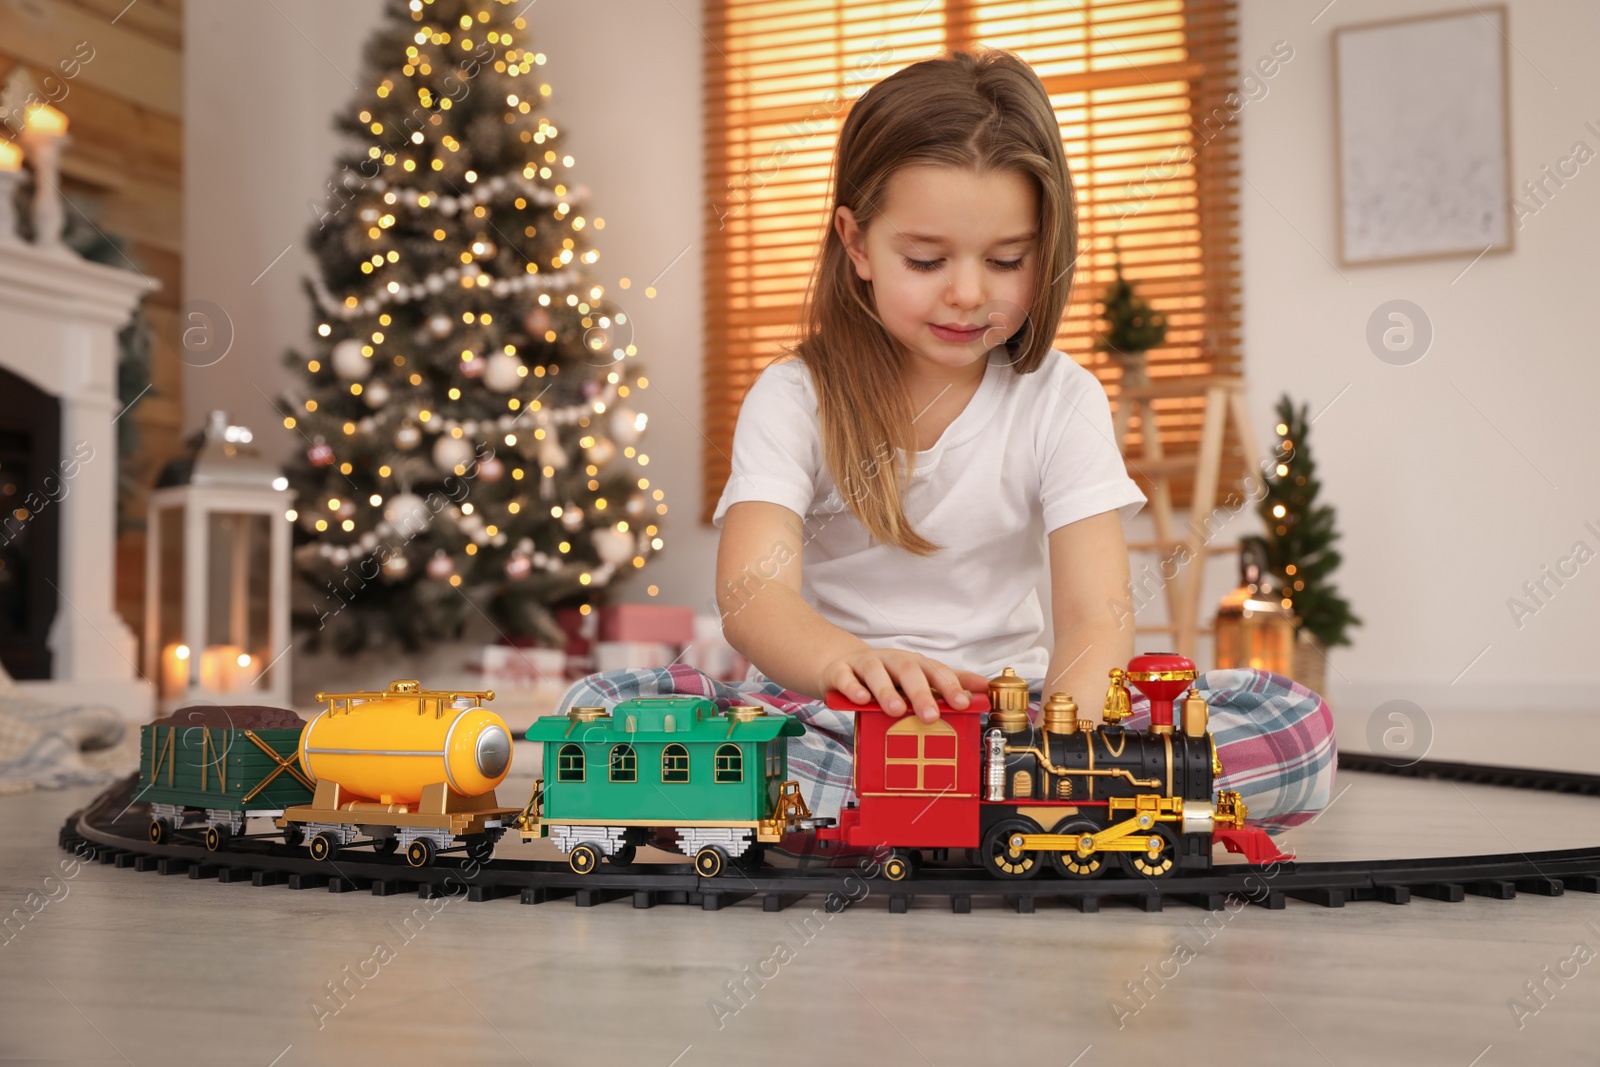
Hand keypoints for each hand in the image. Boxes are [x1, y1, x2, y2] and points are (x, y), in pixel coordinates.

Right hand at [823, 649, 989, 721]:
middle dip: (920, 692)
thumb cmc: (884, 676)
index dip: (949, 686)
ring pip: (876, 672)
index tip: (964, 703)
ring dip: (887, 691)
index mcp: (913, 663)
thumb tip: (985, 687)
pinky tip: (861, 699)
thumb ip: (949, 682)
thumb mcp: (916, 677)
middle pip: (908, 670)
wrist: (839, 664)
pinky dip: (853, 688)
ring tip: (896, 711)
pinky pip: (845, 677)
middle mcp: (891, 661)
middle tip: (931, 715)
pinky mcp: (839, 672)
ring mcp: (864, 665)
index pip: (934, 671)